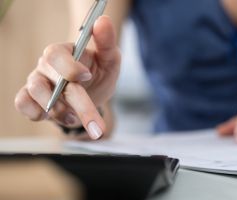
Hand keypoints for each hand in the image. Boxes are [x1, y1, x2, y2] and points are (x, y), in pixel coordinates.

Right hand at [15, 16, 120, 139]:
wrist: (94, 92)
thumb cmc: (99, 72)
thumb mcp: (110, 59)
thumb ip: (107, 42)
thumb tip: (103, 20)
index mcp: (65, 52)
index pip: (56, 54)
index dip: (69, 67)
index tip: (87, 77)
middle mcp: (48, 65)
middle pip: (50, 79)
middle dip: (76, 103)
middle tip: (96, 125)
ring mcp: (38, 81)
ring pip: (34, 92)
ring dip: (57, 110)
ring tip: (75, 118)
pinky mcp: (33, 99)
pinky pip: (22, 104)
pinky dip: (34, 113)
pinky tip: (52, 117)